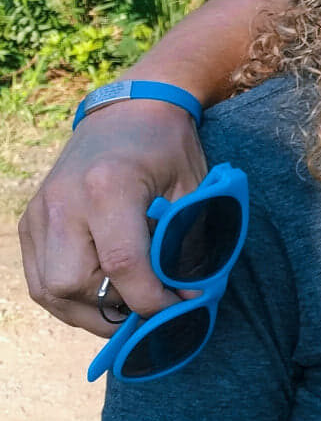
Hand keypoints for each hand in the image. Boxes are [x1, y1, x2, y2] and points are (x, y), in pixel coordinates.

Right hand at [18, 99, 206, 335]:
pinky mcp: (29, 222)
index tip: (181, 306)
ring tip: (128, 301)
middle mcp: (62, 203)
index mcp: (108, 187)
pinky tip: (102, 293)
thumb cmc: (167, 148)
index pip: (122, 265)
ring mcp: (38, 213)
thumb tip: (185, 298)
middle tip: (150, 299)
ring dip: (89, 310)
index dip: (153, 299)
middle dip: (114, 307)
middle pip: (71, 285)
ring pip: (49, 291)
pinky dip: (69, 298)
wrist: (129, 110)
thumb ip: (183, 245)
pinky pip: (39, 279)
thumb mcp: (191, 190)